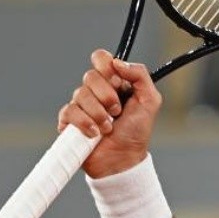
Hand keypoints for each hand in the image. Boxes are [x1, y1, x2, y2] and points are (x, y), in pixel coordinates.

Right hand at [57, 49, 162, 177]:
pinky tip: (95, 133)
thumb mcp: (150, 100)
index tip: (117, 81)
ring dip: (99, 114)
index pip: (100, 58)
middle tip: (117, 112)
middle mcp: (95, 91)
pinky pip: (69, 111)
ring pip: (80, 94)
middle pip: (90, 76)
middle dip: (108, 96)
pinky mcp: (69, 120)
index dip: (106, 66)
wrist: (123, 159)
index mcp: (114, 82)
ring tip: (109, 127)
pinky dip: (85, 124)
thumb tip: (118, 63)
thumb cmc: (136, 131)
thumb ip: (140, 75)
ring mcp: (81, 105)